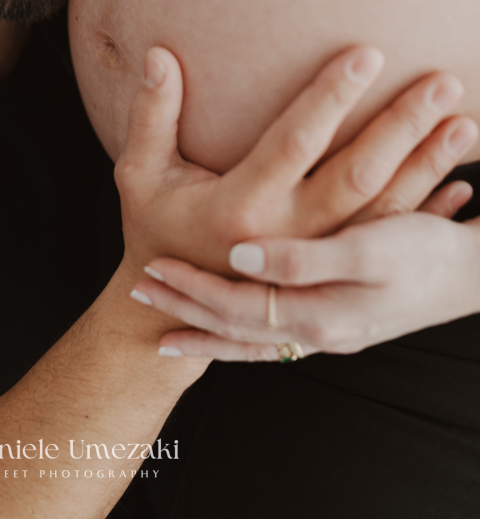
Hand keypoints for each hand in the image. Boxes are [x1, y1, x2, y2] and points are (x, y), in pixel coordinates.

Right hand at [117, 45, 473, 281]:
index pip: (295, 143)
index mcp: (239, 209)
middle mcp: (285, 237)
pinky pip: (387, 238)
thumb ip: (152, 115)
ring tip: (464, 121)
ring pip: (383, 209)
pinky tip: (461, 184)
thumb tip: (158, 53)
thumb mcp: (139, 174)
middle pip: (356, 177)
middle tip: (442, 84)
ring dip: (427, 165)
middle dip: (401, 127)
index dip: (330, 99)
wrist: (170, 308)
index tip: (366, 55)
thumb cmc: (154, 226)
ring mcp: (316, 259)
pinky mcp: (332, 270)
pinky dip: (426, 210)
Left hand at [137, 210, 479, 360]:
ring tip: (166, 318)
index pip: (235, 310)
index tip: (151, 267)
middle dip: (186, 308)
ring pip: (251, 338)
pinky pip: (275, 338)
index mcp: (319, 316)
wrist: (472, 274)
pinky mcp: (337, 322)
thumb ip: (302, 257)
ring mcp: (327, 333)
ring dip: (206, 324)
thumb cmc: (424, 251)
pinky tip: (225, 329)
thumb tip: (239, 253)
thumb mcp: (368, 247)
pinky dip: (241, 336)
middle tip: (139, 286)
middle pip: (234, 329)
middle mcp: (318, 333)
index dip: (193, 290)